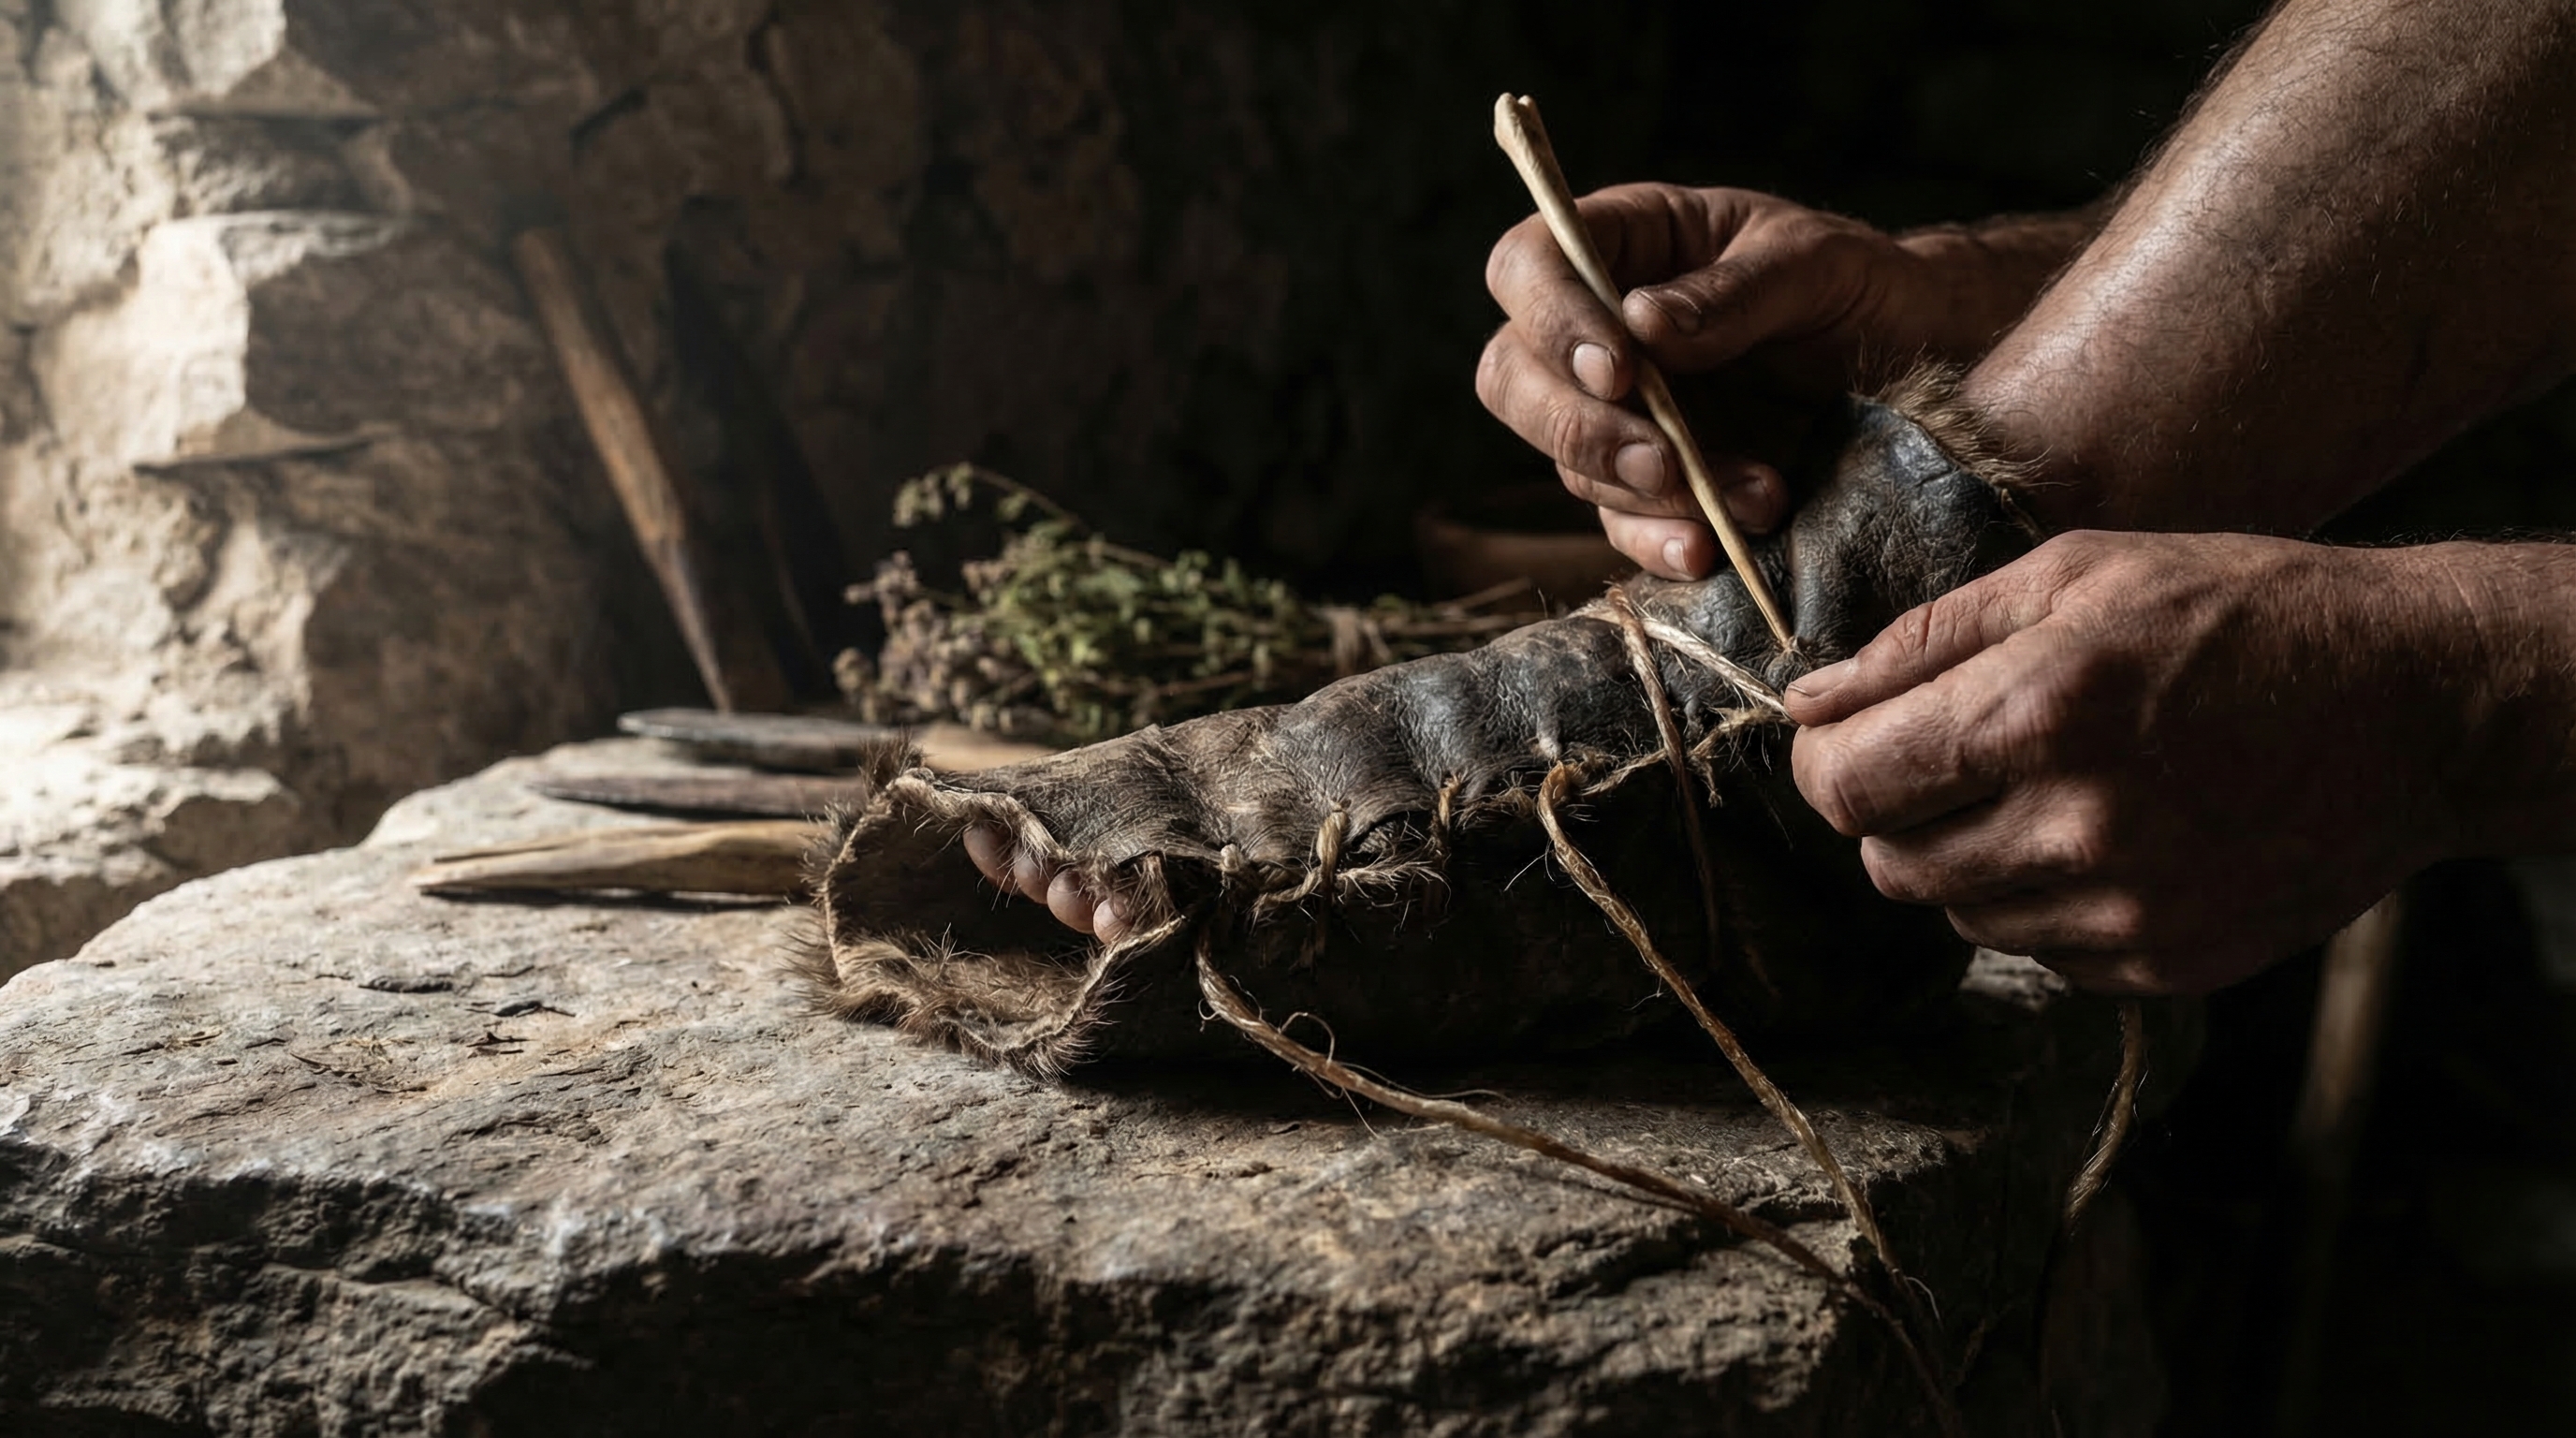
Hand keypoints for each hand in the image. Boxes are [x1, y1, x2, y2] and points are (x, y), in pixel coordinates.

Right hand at [1477, 184, 2063, 579]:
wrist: (1920, 363)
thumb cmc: (1860, 286)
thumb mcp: (1815, 264)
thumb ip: (1733, 292)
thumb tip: (1643, 322)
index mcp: (1625, 244)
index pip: (1528, 265)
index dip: (1550, 317)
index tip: (1618, 367)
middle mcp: (1598, 330)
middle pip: (1512, 377)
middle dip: (1576, 427)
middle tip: (1660, 459)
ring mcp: (1617, 414)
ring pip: (1566, 462)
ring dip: (1647, 493)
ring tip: (1756, 495)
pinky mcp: (1649, 486)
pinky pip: (1621, 525)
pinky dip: (1660, 544)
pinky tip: (1710, 551)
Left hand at [1781, 531, 2527, 994]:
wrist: (2416, 705)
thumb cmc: (2238, 612)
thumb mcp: (2075, 573)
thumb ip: (1922, 641)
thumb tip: (1805, 702)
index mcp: (2039, 712)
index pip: (1843, 784)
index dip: (1821, 763)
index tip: (1843, 739)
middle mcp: (2077, 826)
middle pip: (1886, 863)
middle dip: (1893, 811)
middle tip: (1953, 756)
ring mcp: (2128, 911)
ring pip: (1957, 914)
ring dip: (1968, 857)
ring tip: (2046, 786)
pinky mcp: (2168, 965)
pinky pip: (2039, 953)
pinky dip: (2044, 902)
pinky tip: (2111, 835)